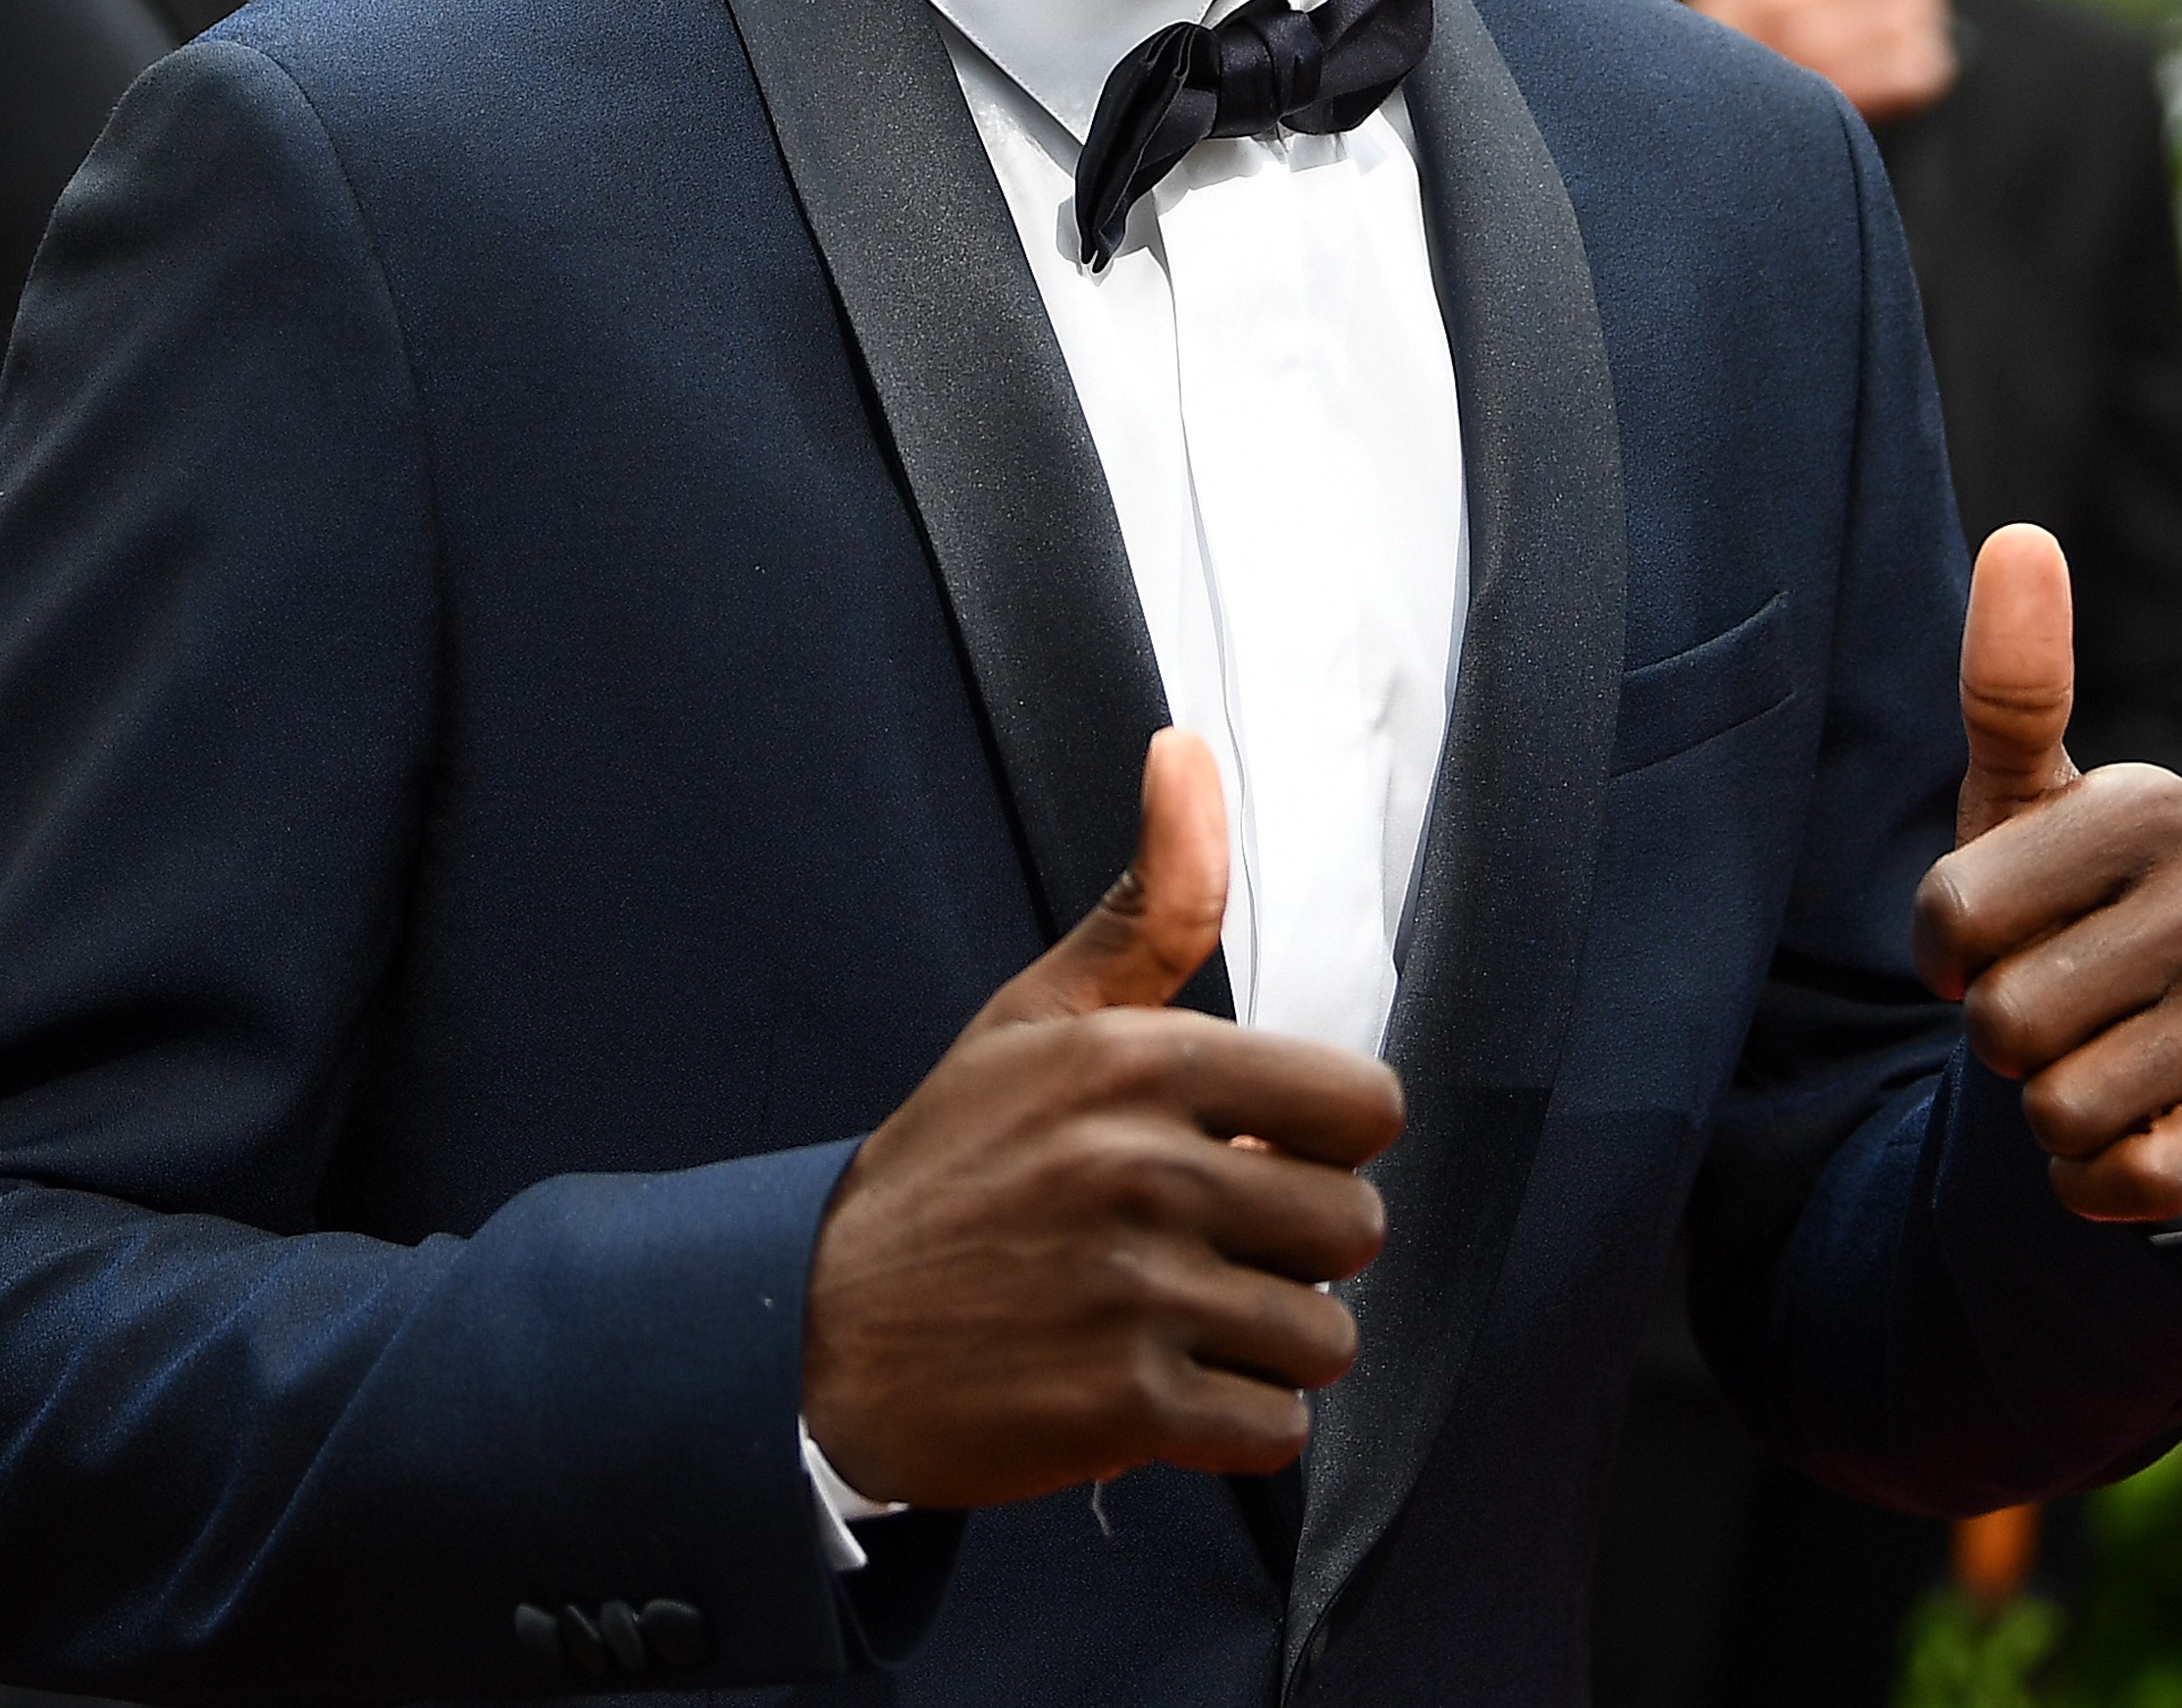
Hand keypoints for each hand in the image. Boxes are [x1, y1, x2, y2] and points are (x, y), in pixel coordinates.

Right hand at [800, 728, 1402, 1509]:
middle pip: (1353, 1228)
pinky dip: (1233, 1428)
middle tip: (1205, 1251)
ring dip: (1266, 1347)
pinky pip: (1276, 1432)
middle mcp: (1145, 1169)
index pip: (1364, 1107)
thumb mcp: (1036, 1018)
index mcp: (1137, 1063)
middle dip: (1293, 1252)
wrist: (817, 1333)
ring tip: (1179, 1320)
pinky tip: (1159, 1390)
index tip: (1253, 1155)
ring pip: (1324, 1338)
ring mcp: (1136, 1291)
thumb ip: (1150, 902)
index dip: (1318, 1141)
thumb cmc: (951, 1169)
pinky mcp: (1125, 1407)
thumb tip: (1187, 749)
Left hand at [1910, 528, 2181, 1219]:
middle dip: (1999, 1040)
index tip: (1981, 936)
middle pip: (2008, 1022)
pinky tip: (2131, 1130)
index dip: (1940, 950)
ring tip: (2091, 1062)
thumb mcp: (2024, 802)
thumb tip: (2022, 536)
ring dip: (2045, 1113)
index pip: (1953, 917)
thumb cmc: (2071, 904)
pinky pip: (2129, 1181)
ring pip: (2064, 1108)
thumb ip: (2013, 683)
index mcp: (2153, 804)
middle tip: (2049, 1008)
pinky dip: (2095, 1182)